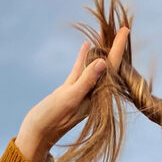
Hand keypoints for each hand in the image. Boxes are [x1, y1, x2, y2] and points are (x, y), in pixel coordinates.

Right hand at [16, 27, 129, 159]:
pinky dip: (84, 58)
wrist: (36, 134)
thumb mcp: (68, 98)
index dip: (118, 48)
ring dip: (101, 50)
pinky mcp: (70, 91)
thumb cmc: (50, 119)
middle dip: (114, 47)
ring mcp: (82, 92)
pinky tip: (87, 45)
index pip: (111, 68)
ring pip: (94, 66)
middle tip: (124, 27)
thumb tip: (103, 62)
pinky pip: (80, 71)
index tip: (125, 30)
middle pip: (107, 66)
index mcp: (97, 97)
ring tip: (107, 32)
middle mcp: (93, 95)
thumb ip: (86, 82)